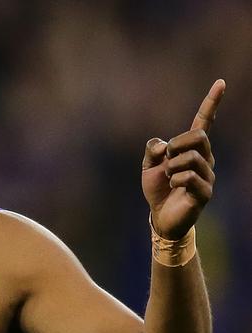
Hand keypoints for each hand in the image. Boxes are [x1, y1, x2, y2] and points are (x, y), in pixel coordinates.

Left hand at [141, 79, 225, 239]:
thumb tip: (164, 145)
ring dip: (171, 167)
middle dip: (177, 144)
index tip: (220, 82)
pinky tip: (174, 187)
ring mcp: (208, 175)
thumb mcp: (148, 165)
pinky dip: (174, 179)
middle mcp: (205, 159)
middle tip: (166, 160)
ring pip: (191, 157)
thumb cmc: (158, 188)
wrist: (160, 215)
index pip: (204, 122)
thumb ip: (152, 149)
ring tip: (169, 178)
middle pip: (198, 136)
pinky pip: (189, 177)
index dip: (211, 103)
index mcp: (191, 149)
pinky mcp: (205, 191)